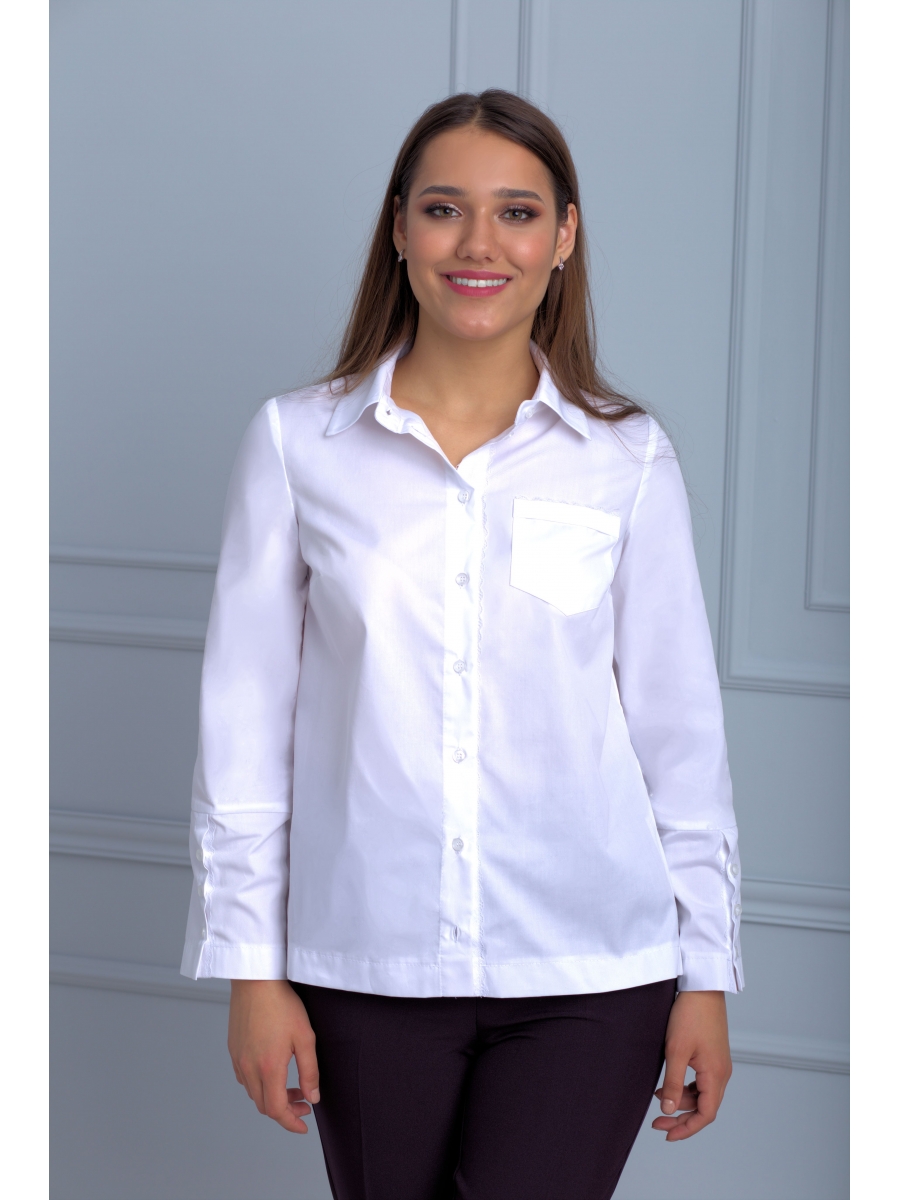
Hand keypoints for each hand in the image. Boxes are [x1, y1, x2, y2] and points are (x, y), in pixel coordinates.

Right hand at [228, 979, 319, 1133]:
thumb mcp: (305, 1037)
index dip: (291, 1123)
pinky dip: (260, 1083)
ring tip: (292, 1085)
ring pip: (253, 1093)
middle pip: (264, 1105)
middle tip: (304, 1101)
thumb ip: (310, 1071)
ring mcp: (238, 1059)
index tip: (304, 1125)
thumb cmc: (282, 1004)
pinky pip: (244, 1078)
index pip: (277, 1110)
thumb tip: (313, 1097)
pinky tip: (273, 1070)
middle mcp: (248, 1068)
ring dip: (272, 1096)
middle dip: (285, 1110)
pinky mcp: (233, 1049)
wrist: (256, 980)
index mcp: (268, 1068)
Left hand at [651, 989, 731, 1141]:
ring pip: (702, 1094)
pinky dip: (686, 1087)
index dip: (687, 1129)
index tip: (668, 1134)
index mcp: (716, 1075)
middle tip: (657, 1122)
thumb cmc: (690, 1015)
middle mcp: (722, 1072)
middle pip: (704, 1107)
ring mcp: (719, 1063)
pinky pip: (702, 1081)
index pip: (706, 1114)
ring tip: (658, 1097)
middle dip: (681, 1117)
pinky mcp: (713, 1055)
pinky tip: (669, 1083)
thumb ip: (672, 1083)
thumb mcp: (676, 1050)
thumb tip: (668, 1110)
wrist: (701, 987)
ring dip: (682, 1100)